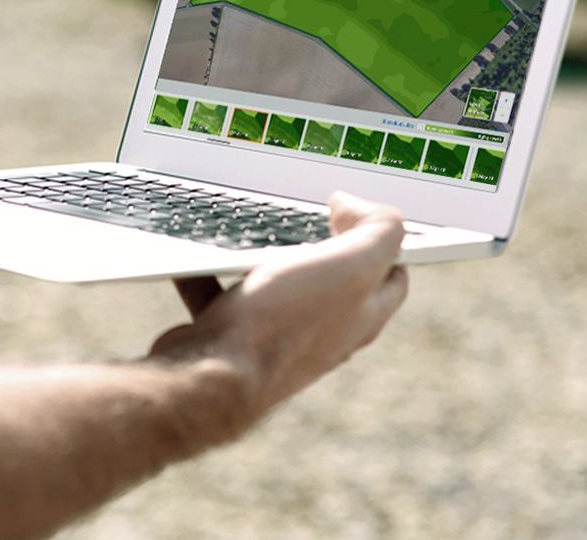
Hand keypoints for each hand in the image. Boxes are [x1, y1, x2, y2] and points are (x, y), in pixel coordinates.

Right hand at [149, 191, 408, 424]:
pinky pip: (220, 298)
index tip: (349, 212)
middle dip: (319, 245)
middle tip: (302, 220)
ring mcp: (277, 340)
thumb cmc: (281, 325)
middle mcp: (324, 334)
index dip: (380, 238)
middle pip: (333, 282)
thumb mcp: (351, 266)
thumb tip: (358, 206)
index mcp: (361, 317)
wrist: (209, 379)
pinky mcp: (232, 343)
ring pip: (275, 288)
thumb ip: (378, 232)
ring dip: (259, 259)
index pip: (392, 275)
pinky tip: (195, 259)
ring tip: (246, 236)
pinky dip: (208, 275)